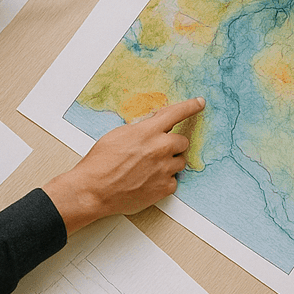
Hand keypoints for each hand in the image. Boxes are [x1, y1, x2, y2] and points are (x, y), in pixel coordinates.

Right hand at [43, 98, 204, 235]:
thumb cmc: (100, 163)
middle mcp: (160, 148)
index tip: (200, 103)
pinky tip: (148, 182)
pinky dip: (164, 181)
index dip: (190, 106)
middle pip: (183, 141)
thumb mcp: (118, 135)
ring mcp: (164, 169)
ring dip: (170, 163)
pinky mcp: (164, 188)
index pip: (176, 113)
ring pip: (180, 162)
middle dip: (174, 144)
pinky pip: (174, 181)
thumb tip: (153, 128)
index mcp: (148, 132)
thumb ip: (141, 130)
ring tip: (149, 169)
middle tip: (158, 151)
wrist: (93, 190)